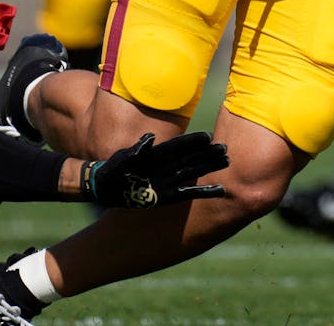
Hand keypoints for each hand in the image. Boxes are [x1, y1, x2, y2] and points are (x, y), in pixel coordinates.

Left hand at [80, 131, 228, 207]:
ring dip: (209, 167)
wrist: (107, 188)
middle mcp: (167, 165)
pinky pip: (189, 193)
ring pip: (194, 172)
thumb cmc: (114, 169)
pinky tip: (219, 190)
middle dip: (207, 153)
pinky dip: (204, 192)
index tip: (207, 137)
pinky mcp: (169, 196)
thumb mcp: (124, 158)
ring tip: (226, 161)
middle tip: (225, 148)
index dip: (192, 142)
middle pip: (191, 157)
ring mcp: (169, 180)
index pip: (178, 146)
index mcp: (157, 154)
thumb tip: (149, 138)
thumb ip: (138, 150)